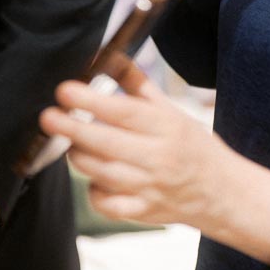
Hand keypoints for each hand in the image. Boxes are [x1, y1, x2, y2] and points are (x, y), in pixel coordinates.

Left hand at [41, 60, 231, 231]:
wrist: (222, 192)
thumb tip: (109, 56)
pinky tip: (96, 177)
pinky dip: (94, 190)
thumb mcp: (171, 109)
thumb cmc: (192, 145)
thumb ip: (137, 84)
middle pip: (106, 144)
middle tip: (47, 117)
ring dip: (79, 156)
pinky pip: (106, 204)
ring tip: (71, 143)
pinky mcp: (143, 213)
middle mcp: (158, 157)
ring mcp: (149, 188)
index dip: (91, 101)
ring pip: (100, 173)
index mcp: (166, 126)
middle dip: (72, 129)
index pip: (123, 112)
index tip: (65, 90)